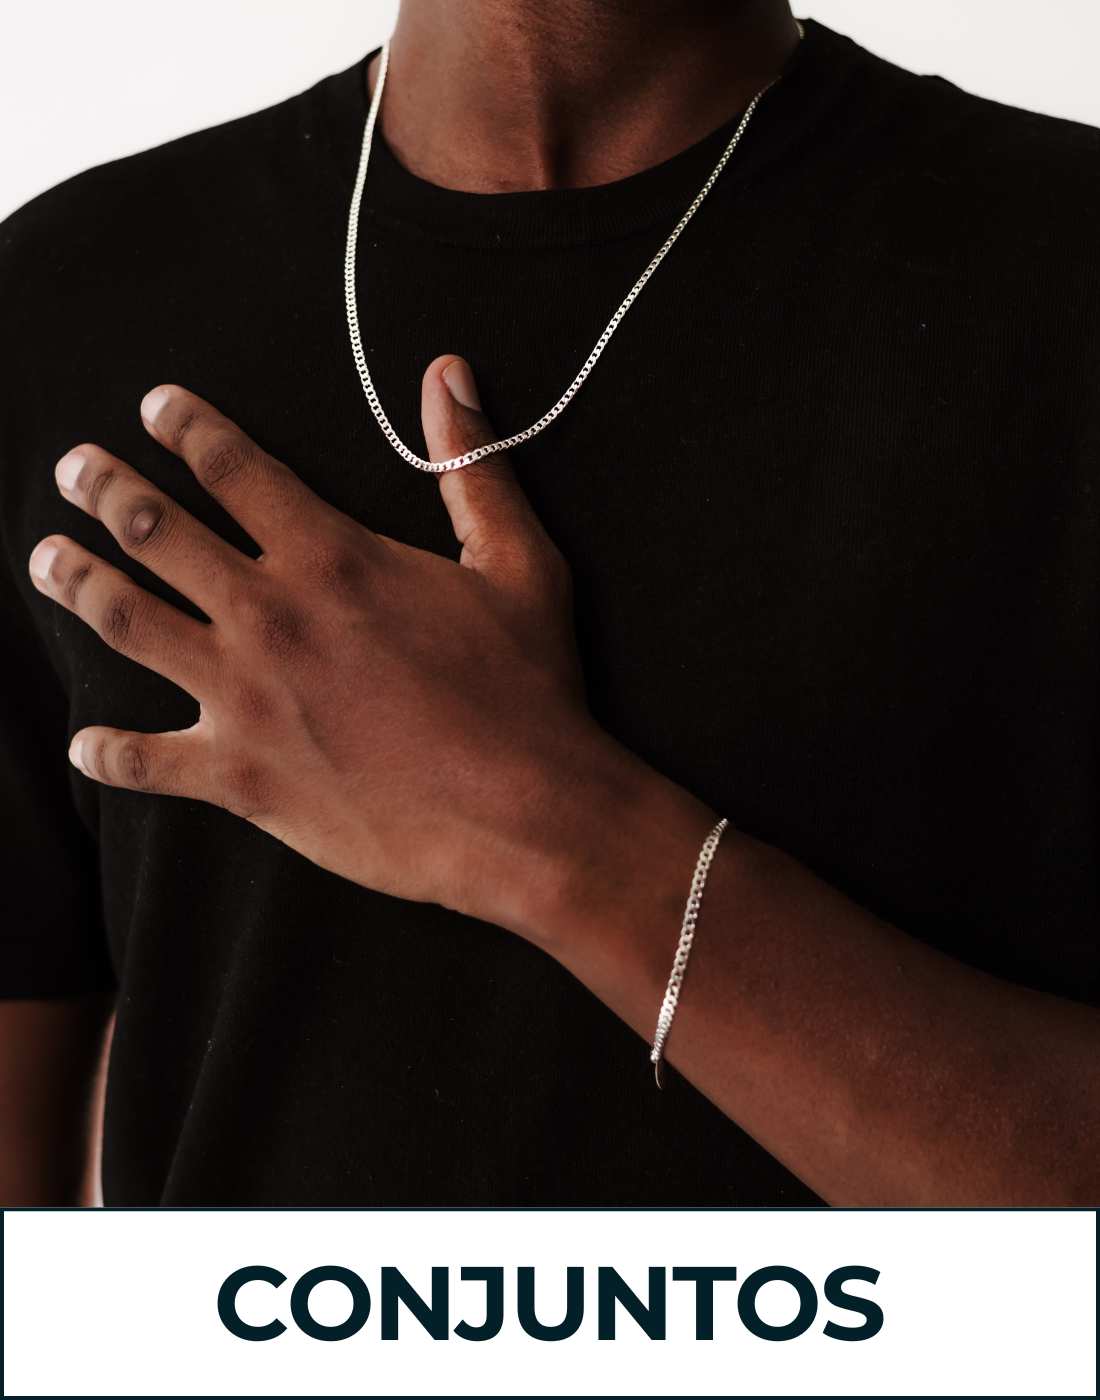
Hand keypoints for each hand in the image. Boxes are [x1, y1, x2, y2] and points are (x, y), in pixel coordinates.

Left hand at [28, 357, 634, 934]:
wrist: (525, 813)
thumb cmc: (527, 689)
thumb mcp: (517, 564)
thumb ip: (471, 468)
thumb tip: (447, 374)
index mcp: (333, 557)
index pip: (234, 467)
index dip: (185, 426)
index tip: (153, 407)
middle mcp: (271, 616)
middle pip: (157, 531)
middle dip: (105, 488)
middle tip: (74, 468)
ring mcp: (247, 698)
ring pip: (128, 623)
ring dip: (78, 582)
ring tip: (46, 557)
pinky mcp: (242, 777)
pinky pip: (147, 762)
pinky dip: (107, 752)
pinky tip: (83, 744)